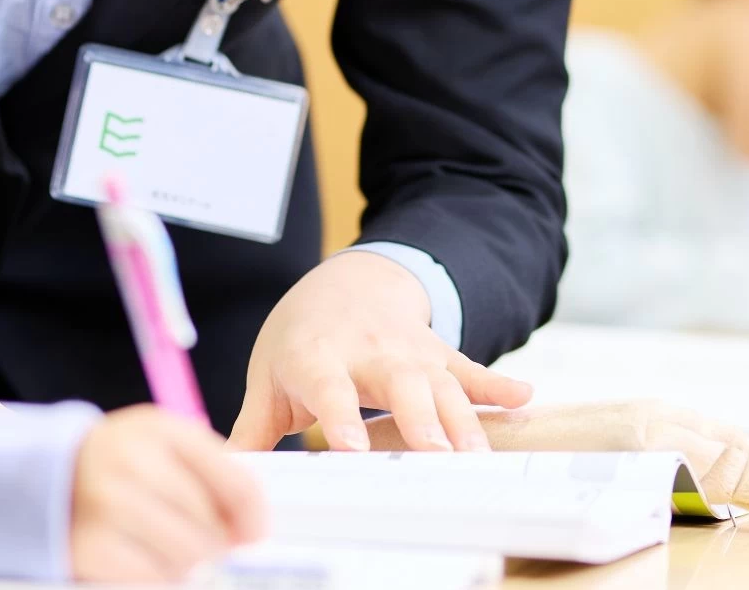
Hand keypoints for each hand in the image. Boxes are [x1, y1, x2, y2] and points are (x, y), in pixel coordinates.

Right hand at [70, 405, 264, 582]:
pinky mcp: (88, 546)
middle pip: (210, 529)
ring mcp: (107, 505)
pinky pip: (151, 579)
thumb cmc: (118, 460)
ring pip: (185, 558)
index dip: (253, 517)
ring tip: (169, 547)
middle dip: (217, 545)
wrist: (47, 473)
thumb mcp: (161, 442)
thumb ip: (210, 471)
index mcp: (160, 429)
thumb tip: (250, 529)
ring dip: (187, 563)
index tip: (254, 535)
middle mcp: (132, 461)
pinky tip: (145, 558)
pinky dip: (157, 577)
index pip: (235, 482)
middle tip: (205, 544)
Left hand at [230, 251, 529, 452]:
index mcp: (319, 357)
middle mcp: (369, 351)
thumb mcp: (270, 374)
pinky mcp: (439, 354)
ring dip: (462, 418)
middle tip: (436, 457)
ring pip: (441, 383)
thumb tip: (224, 469)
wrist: (347, 280)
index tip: (354, 451)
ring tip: (478, 456)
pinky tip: (524, 399)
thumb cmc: (302, 337)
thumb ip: (253, 426)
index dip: (340, 418)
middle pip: (399, 384)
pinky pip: (471, 369)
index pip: (330, 388)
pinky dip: (497, 386)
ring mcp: (410, 351)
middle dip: (419, 419)